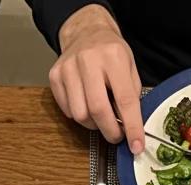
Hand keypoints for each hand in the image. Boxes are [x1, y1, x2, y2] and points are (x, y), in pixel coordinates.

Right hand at [50, 5, 143, 152]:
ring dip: (93, 125)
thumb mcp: (129, 67)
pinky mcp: (55, 76)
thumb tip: (131, 128)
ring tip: (100, 118)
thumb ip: (130, 95)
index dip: (132, 127)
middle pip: (98, 110)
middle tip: (116, 136)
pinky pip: (67, 110)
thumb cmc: (110, 53)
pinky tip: (86, 106)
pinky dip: (79, 116)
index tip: (136, 146)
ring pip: (80, 114)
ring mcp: (68, 68)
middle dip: (109, 131)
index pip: (125, 99)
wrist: (85, 31)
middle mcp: (89, 60)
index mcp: (114, 56)